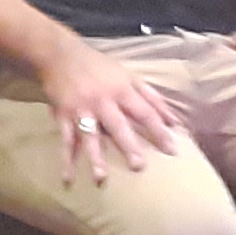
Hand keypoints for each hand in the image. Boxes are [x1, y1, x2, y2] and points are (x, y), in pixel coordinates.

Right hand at [40, 41, 187, 181]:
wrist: (60, 56)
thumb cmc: (100, 68)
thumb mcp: (129, 76)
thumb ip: (152, 98)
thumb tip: (174, 121)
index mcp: (121, 90)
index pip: (145, 112)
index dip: (158, 130)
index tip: (171, 150)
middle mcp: (102, 101)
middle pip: (117, 126)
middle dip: (128, 146)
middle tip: (139, 167)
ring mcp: (81, 110)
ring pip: (89, 136)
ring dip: (95, 157)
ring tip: (100, 178)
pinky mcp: (63, 117)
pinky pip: (66, 141)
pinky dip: (66, 160)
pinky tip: (68, 178)